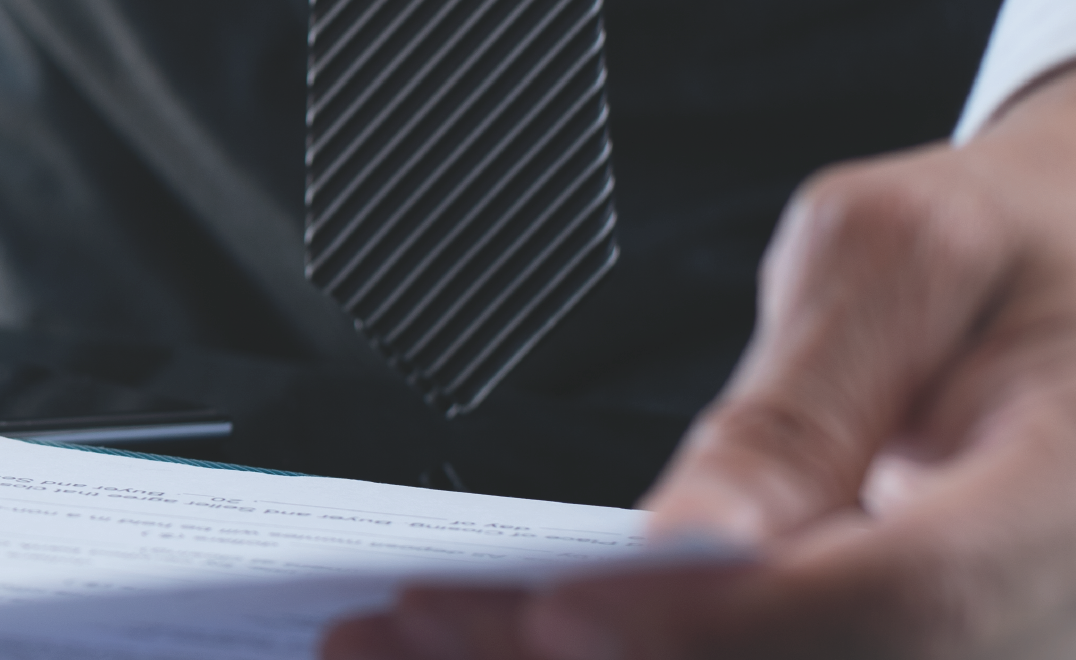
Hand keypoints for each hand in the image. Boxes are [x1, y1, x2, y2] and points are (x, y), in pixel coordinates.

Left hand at [322, 73, 1075, 657]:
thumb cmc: (1009, 261)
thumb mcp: (909, 258)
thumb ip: (801, 403)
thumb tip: (689, 536)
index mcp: (1071, 501)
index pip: (896, 601)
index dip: (717, 626)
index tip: (554, 609)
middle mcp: (1041, 623)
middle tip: (400, 632)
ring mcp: (982, 659)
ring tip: (390, 650)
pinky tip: (486, 647)